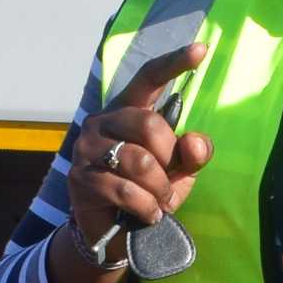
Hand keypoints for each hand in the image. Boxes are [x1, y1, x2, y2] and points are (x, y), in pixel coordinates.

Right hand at [53, 40, 210, 282]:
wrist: (112, 232)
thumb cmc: (146, 191)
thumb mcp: (177, 172)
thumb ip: (191, 154)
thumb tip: (195, 141)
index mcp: (127, 110)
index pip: (148, 78)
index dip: (174, 63)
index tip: (202, 49)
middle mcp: (102, 121)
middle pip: (149, 124)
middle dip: (170, 159)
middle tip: (169, 182)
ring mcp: (86, 148)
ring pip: (139, 161)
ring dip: (160, 189)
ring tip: (160, 202)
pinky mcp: (79, 178)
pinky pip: (125, 190)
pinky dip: (146, 207)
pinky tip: (148, 214)